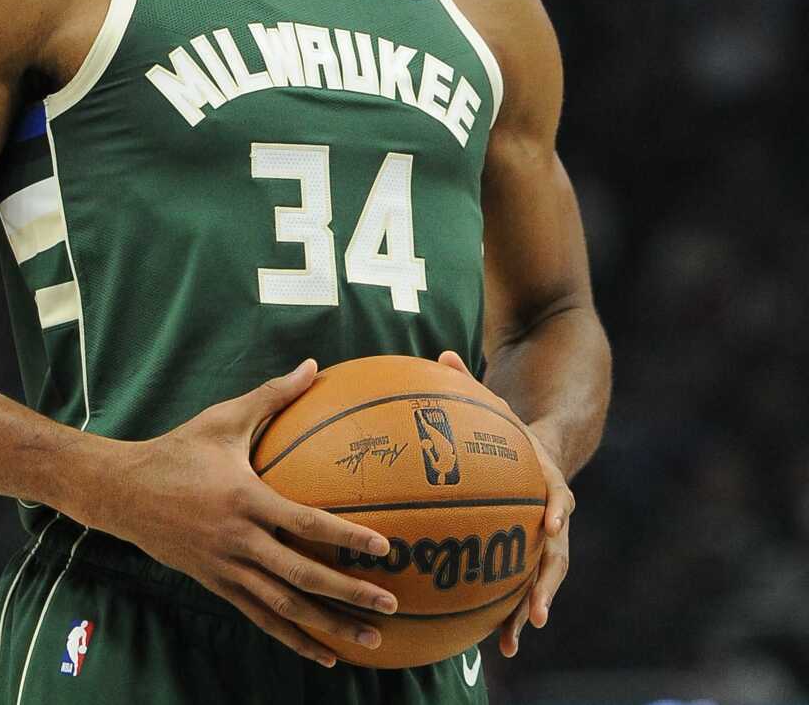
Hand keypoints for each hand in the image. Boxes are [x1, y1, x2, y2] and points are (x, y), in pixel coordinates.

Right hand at [94, 360, 399, 666]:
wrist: (124, 491)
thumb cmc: (179, 449)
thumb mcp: (224, 419)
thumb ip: (272, 396)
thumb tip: (314, 366)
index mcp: (243, 499)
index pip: (303, 523)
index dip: (344, 537)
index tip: (383, 548)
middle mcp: (237, 540)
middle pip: (300, 577)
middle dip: (348, 593)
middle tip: (391, 603)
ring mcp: (225, 569)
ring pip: (283, 607)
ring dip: (328, 626)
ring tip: (370, 639)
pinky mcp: (216, 585)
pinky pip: (261, 618)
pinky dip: (294, 638)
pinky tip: (325, 654)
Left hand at [435, 351, 573, 658]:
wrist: (551, 441)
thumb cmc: (509, 421)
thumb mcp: (496, 400)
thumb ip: (471, 382)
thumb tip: (441, 355)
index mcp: (546, 474)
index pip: (557, 489)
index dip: (557, 504)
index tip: (554, 520)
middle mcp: (551, 510)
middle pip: (556, 550)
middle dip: (545, 581)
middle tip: (535, 610)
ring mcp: (543, 534)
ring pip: (540, 577)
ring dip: (526, 608)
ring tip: (508, 643)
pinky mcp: (528, 548)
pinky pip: (519, 581)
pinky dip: (506, 609)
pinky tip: (485, 642)